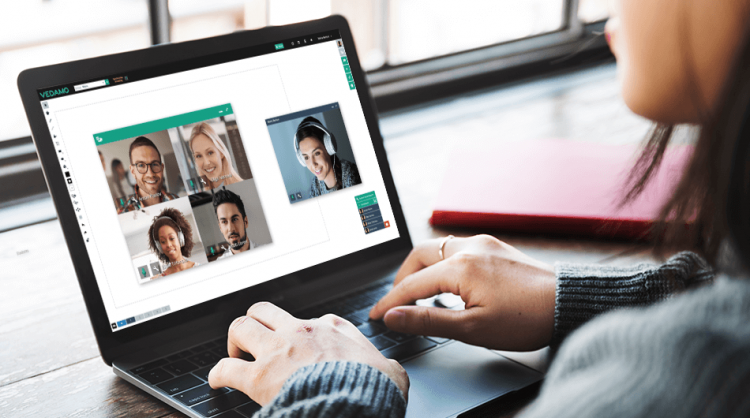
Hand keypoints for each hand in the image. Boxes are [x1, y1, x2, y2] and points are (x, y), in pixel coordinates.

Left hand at [208, 302, 408, 405]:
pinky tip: (217, 380)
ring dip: (235, 340)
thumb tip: (391, 371)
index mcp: (332, 328)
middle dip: (256, 322)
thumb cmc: (374, 389)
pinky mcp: (260, 376)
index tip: (301, 347)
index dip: (302, 334)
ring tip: (235, 354)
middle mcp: (301, 331)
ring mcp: (278, 351)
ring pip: (241, 326)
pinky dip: (218, 373)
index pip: (311, 320)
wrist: (357, 403)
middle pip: (265, 310)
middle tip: (255, 341)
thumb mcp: (390, 370)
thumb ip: (385, 365)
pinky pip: (226, 368)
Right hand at [369, 235, 555, 350]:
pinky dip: (442, 264)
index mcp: (460, 266)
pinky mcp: (495, 247)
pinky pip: (457, 248)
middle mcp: (469, 247)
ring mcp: (483, 244)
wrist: (567, 303)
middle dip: (402, 278)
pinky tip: (447, 283)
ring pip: (438, 248)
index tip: (377, 315)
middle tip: (396, 302)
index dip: (391, 301)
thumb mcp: (472, 328)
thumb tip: (394, 317)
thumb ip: (428, 320)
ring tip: (419, 294)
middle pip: (420, 255)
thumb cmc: (526, 318)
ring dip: (423, 268)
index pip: (412, 284)